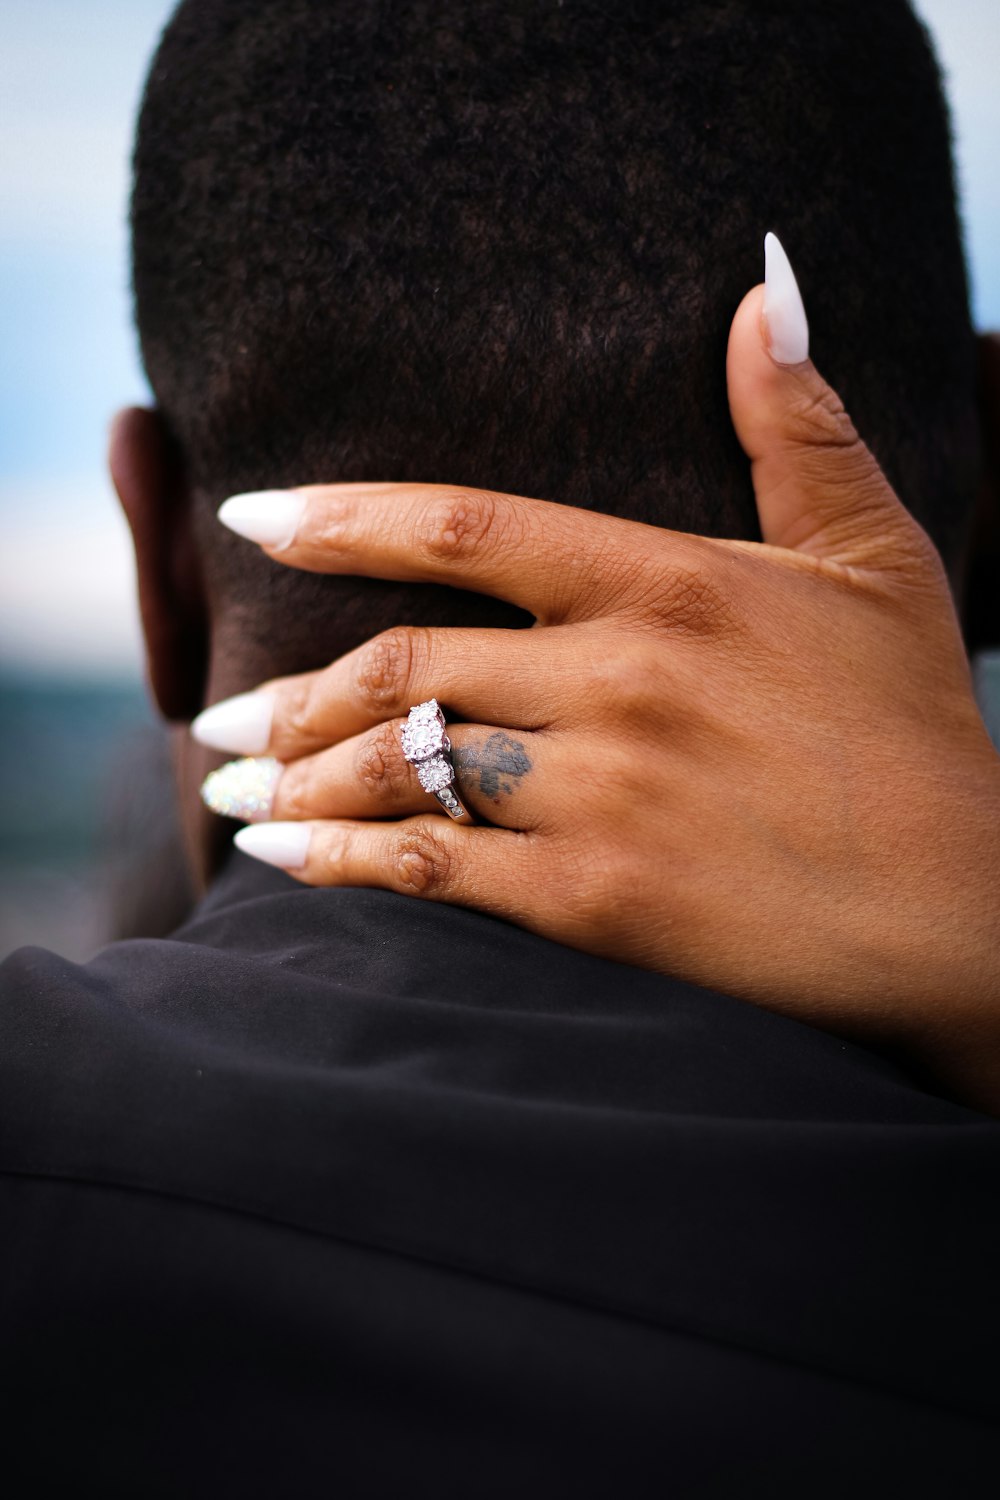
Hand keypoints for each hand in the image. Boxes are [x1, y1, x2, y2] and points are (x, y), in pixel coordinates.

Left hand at [195, 281, 999, 1111]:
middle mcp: (620, 678)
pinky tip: (282, 861)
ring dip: (294, 780)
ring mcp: (604, 793)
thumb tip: (763, 287)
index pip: (466, 525)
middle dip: (290, 694)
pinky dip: (341, 865)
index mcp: (670, 583)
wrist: (963, 910)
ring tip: (229, 787)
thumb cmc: (915, 733)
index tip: (250, 519)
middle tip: (218, 714)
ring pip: (399, 766)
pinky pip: (431, 870)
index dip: (340, 520)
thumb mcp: (875, 560)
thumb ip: (801, 428)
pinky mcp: (598, 902)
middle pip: (403, 663)